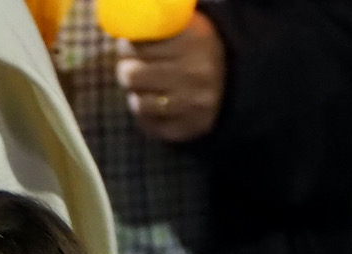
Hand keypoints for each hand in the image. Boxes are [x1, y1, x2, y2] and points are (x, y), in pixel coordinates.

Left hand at [116, 12, 226, 142]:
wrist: (230, 80)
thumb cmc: (195, 50)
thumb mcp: (182, 29)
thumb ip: (156, 28)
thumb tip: (120, 34)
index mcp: (192, 40)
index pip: (137, 47)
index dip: (125, 48)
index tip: (126, 48)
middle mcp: (195, 72)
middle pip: (132, 75)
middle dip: (125, 71)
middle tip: (129, 69)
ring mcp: (193, 103)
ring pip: (138, 103)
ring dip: (136, 95)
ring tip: (144, 87)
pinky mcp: (188, 127)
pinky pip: (148, 125)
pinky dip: (145, 116)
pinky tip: (154, 105)